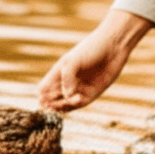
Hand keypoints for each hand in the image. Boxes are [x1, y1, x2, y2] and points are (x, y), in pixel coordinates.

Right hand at [38, 9, 152, 111]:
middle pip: (52, 100)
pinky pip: (80, 104)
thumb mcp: (73, 61)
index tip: (43, 98)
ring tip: (63, 102)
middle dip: (50, 105)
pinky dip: (76, 104)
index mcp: (58, 73)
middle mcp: (67, 83)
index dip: (41, 96)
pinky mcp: (92, 93)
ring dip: (62, 106)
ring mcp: (79, 89)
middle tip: (50, 106)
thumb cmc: (90, 49)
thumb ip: (67, 79)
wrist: (112, 47)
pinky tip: (77, 99)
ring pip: (65, 104)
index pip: (43, 90)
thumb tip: (66, 97)